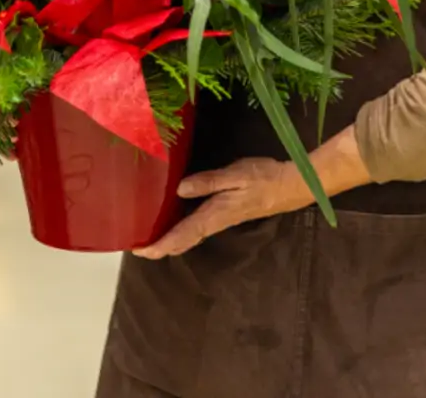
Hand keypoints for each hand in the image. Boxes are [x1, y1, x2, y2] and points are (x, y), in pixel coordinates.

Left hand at [131, 157, 310, 259]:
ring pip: (188, 236)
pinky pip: (196, 227)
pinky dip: (181, 230)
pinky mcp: (224, 214)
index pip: (182, 234)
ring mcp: (219, 220)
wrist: (289, 186)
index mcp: (213, 214)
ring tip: (148, 237)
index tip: (139, 250)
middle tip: (136, 246)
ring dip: (169, 239)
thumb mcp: (235, 174)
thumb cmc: (262, 178)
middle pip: (182, 241)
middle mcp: (214, 222)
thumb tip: (179, 190)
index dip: (160, 244)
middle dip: (160, 246)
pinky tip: (174, 222)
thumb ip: (208, 182)